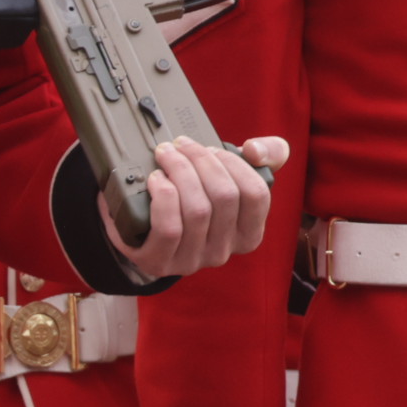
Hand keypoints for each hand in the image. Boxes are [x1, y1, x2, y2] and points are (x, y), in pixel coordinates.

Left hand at [119, 135, 285, 284]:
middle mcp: (223, 251)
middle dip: (201, 160)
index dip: (234, 163)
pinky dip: (163, 196)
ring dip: (179, 171)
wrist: (141, 226)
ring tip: (165, 155)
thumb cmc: (192, 197)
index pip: (256, 194)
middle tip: (180, 145)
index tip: (211, 147)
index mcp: (247, 233)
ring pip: (197, 210)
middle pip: (224, 197)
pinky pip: (170, 228)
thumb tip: (256, 151)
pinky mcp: (160, 261)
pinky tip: (155, 180)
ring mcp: (192, 260)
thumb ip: (265, 155)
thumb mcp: (230, 175)